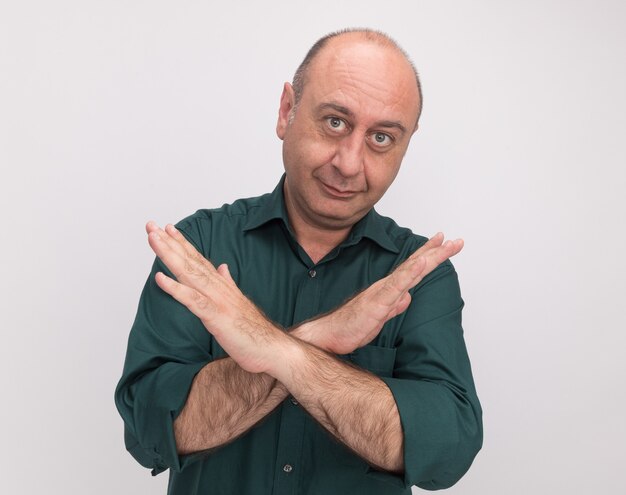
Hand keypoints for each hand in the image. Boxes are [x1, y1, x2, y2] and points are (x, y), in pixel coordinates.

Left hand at [146, 222, 286, 373]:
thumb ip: (228, 283)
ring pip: (189, 273)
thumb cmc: (254, 330)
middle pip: (190, 260)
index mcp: (221, 285)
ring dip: (169, 255)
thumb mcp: (237, 302)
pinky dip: (176, 288)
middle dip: (169, 242)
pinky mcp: (215, 316)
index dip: (182, 244)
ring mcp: (217, 300)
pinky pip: (192, 300)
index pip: (199, 259)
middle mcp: (218, 287)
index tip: (167, 229)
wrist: (271, 347)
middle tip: (151, 226)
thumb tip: (222, 268)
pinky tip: (160, 278)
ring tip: (153, 239)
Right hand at [299, 233, 463, 353]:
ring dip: (428, 256)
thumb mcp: (380, 317)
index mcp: (388, 290)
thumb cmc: (351, 326)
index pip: (413, 269)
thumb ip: (395, 306)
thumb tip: (408, 297)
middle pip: (416, 265)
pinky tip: (421, 263)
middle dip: (436, 252)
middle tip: (456, 240)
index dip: (429, 256)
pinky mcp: (378, 302)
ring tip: (443, 243)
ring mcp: (382, 292)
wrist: (330, 335)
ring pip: (410, 270)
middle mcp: (386, 286)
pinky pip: (396, 285)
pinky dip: (410, 273)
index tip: (443, 243)